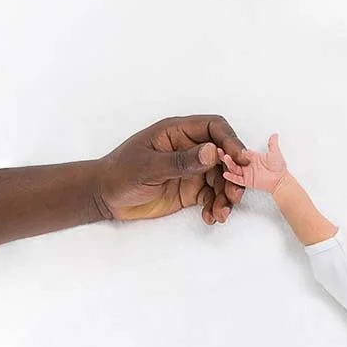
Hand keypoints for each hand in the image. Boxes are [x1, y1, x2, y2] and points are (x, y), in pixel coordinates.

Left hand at [94, 115, 249, 224]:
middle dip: (233, 176)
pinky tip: (211, 218)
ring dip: (226, 196)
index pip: (214, 128)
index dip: (231, 142)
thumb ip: (181, 161)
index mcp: (178, 132)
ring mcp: (191, 170)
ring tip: (222, 213)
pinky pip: (212, 196)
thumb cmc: (120, 174)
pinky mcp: (190, 190)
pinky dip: (216, 207)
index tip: (241, 161)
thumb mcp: (149, 167)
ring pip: (222, 179)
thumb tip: (212, 152)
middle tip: (235, 194)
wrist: (105, 198)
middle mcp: (189, 148)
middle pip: (224, 156)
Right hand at [220, 133, 289, 193]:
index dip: (234, 148)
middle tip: (220, 150)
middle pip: (234, 160)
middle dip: (226, 155)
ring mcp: (247, 173)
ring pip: (234, 169)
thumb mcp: (275, 153)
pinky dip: (231, 177)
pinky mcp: (247, 181)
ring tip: (225, 158)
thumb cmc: (278, 168)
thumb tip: (275, 134)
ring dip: (229, 164)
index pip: (240, 152)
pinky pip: (237, 180)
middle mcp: (247, 165)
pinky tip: (226, 174)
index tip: (227, 143)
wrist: (281, 181)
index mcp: (252, 157)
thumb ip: (273, 143)